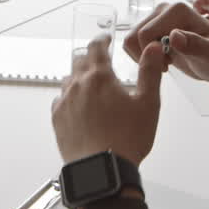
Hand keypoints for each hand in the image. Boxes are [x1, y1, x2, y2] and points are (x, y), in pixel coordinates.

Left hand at [52, 36, 165, 165]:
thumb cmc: (126, 140)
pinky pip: (60, 100)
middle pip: (79, 61)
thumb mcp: (148, 103)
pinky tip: (79, 105)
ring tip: (91, 84)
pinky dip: (70, 97)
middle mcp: (78, 85)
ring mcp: (64, 102)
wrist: (102, 169)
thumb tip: (151, 49)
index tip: (105, 39)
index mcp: (100, 77)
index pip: (96, 47)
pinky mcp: (57, 119)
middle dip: (90, 57)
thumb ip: (149, 72)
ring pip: (68, 80)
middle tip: (100, 60)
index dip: (101, 40)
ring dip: (79, 77)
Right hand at [124, 2, 208, 94]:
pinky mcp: (151, 27)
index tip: (170, 64)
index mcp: (177, 9)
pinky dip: (142, 56)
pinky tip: (160, 59)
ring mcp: (156, 17)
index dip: (153, 54)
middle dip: (147, 55)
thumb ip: (195, 45)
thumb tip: (174, 36)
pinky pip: (132, 43)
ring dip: (144, 56)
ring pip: (130, 40)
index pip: (146, 33)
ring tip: (165, 62)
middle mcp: (164, 8)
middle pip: (134, 36)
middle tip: (168, 64)